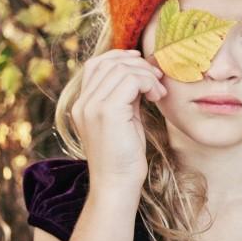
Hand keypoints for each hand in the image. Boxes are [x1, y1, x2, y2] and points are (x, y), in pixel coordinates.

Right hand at [71, 49, 166, 193]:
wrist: (117, 183)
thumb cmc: (125, 155)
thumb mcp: (125, 118)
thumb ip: (126, 95)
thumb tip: (141, 72)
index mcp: (83, 104)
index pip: (96, 64)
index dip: (120, 57)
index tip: (143, 64)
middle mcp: (82, 103)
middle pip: (110, 62)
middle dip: (139, 66)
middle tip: (158, 80)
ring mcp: (92, 106)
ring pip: (122, 69)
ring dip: (147, 76)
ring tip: (159, 93)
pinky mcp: (107, 112)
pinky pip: (131, 80)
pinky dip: (148, 83)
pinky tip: (156, 97)